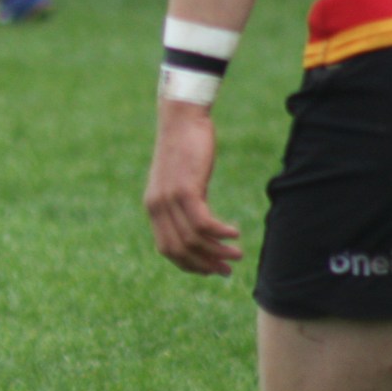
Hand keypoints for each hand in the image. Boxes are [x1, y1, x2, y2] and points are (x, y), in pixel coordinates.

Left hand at [144, 99, 241, 276]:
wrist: (181, 120)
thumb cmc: (185, 149)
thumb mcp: (182, 182)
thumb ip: (187, 204)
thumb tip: (203, 228)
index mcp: (153, 208)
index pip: (167, 249)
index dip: (189, 265)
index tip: (211, 271)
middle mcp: (157, 206)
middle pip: (179, 250)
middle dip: (205, 265)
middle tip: (228, 270)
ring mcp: (169, 199)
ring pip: (193, 240)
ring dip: (218, 252)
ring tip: (238, 255)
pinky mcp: (185, 189)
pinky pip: (203, 223)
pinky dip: (221, 234)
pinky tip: (236, 234)